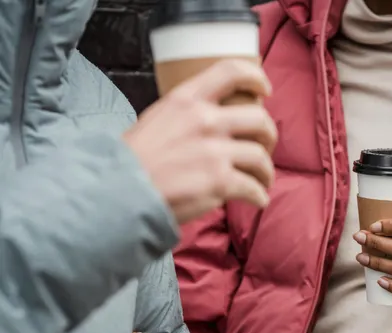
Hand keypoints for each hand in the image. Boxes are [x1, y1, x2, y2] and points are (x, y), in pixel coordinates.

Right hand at [123, 59, 278, 224]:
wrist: (120, 191)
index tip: (264, 91)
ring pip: (261, 157)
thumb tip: (214, 120)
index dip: (255, 78)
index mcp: (186, 99)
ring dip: (266, 172)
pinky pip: (254, 188)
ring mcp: (214, 152)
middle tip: (265, 148)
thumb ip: (187, 116)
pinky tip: (256, 200)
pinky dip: (259, 196)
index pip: (230, 71)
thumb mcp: (158, 119)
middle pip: (260, 120)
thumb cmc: (135, 160)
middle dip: (269, 136)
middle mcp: (204, 121)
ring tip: (262, 181)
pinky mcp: (220, 182)